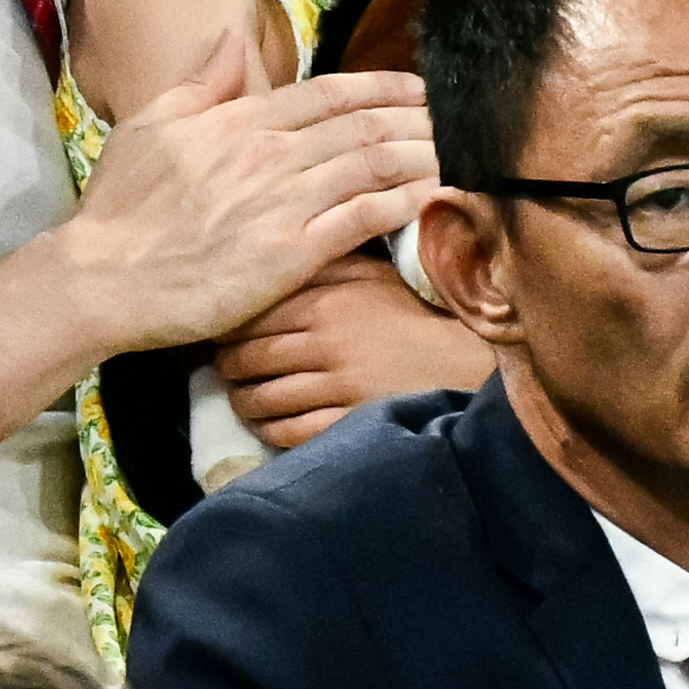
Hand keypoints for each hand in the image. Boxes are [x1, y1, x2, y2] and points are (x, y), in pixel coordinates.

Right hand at [60, 31, 440, 354]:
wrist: (105, 277)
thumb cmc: (121, 208)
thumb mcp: (149, 125)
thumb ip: (200, 81)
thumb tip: (234, 37)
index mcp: (237, 120)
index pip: (326, 94)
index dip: (380, 87)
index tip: (417, 88)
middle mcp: (268, 153)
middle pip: (361, 126)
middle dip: (414, 118)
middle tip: (454, 118)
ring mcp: (283, 202)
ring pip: (372, 166)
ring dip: (420, 154)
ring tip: (457, 151)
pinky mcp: (293, 252)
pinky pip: (364, 217)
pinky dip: (405, 201)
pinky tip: (433, 196)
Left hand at [212, 252, 494, 447]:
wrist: (468, 361)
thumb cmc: (413, 314)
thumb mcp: (369, 276)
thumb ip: (322, 266)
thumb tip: (273, 255)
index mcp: (323, 304)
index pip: (248, 319)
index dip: (225, 330)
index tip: (220, 334)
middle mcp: (324, 345)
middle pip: (246, 361)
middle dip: (228, 369)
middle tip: (225, 370)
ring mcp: (337, 388)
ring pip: (262, 400)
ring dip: (243, 403)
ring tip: (242, 399)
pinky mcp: (350, 424)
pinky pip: (289, 433)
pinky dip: (269, 431)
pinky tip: (267, 425)